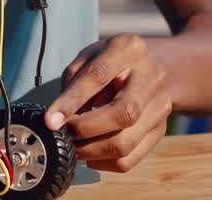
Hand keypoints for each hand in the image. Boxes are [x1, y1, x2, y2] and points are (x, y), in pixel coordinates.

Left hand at [45, 34, 171, 172]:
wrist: (152, 66)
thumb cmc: (111, 60)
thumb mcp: (89, 55)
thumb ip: (74, 81)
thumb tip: (58, 118)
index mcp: (129, 48)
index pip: (98, 76)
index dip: (71, 101)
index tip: (50, 120)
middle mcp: (151, 77)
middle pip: (122, 114)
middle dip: (85, 130)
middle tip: (63, 133)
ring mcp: (160, 106)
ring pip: (126, 142)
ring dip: (92, 150)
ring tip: (73, 146)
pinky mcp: (160, 130)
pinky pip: (131, 158)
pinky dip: (104, 162)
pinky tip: (89, 154)